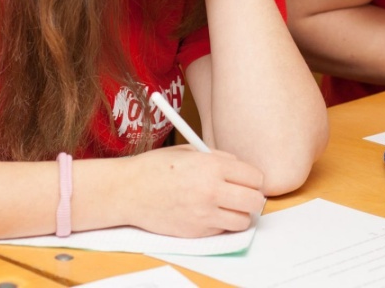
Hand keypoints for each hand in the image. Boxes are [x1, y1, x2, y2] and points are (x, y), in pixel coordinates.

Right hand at [117, 146, 265, 236]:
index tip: (247, 179)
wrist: (129, 190)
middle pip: (255, 201)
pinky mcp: (197, 231)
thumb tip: (239, 167)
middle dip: (251, 197)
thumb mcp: (189, 151)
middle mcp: (211, 190)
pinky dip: (221, 223)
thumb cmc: (155, 168)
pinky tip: (208, 212)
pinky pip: (223, 230)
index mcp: (211, 166)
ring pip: (243, 221)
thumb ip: (217, 158)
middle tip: (241, 194)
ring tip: (226, 205)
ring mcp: (204, 214)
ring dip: (239, 213)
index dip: (252, 178)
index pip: (255, 177)